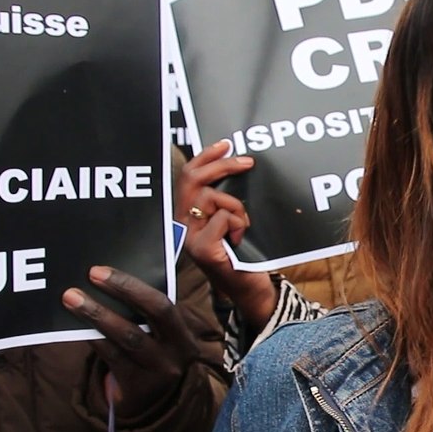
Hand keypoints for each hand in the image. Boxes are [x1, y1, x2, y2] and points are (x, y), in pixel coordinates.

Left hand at [62, 266, 212, 415]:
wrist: (155, 402)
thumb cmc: (151, 354)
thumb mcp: (159, 335)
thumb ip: (146, 311)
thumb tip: (109, 278)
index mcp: (184, 332)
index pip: (163, 302)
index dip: (134, 285)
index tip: (102, 269)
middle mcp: (178, 351)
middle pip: (155, 313)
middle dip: (123, 289)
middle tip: (92, 274)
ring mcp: (159, 370)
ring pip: (128, 336)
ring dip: (98, 313)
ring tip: (71, 298)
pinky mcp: (138, 385)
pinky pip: (112, 355)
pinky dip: (94, 336)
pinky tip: (77, 324)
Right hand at [179, 140, 276, 329]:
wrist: (249, 287)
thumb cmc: (242, 252)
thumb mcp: (232, 219)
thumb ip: (224, 197)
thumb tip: (233, 162)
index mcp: (187, 215)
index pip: (187, 176)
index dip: (204, 156)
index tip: (225, 144)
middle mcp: (183, 225)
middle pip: (194, 180)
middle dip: (222, 166)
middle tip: (246, 162)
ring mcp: (190, 238)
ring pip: (213, 198)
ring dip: (237, 207)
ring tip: (243, 225)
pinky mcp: (202, 249)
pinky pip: (223, 218)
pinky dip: (238, 224)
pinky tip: (239, 239)